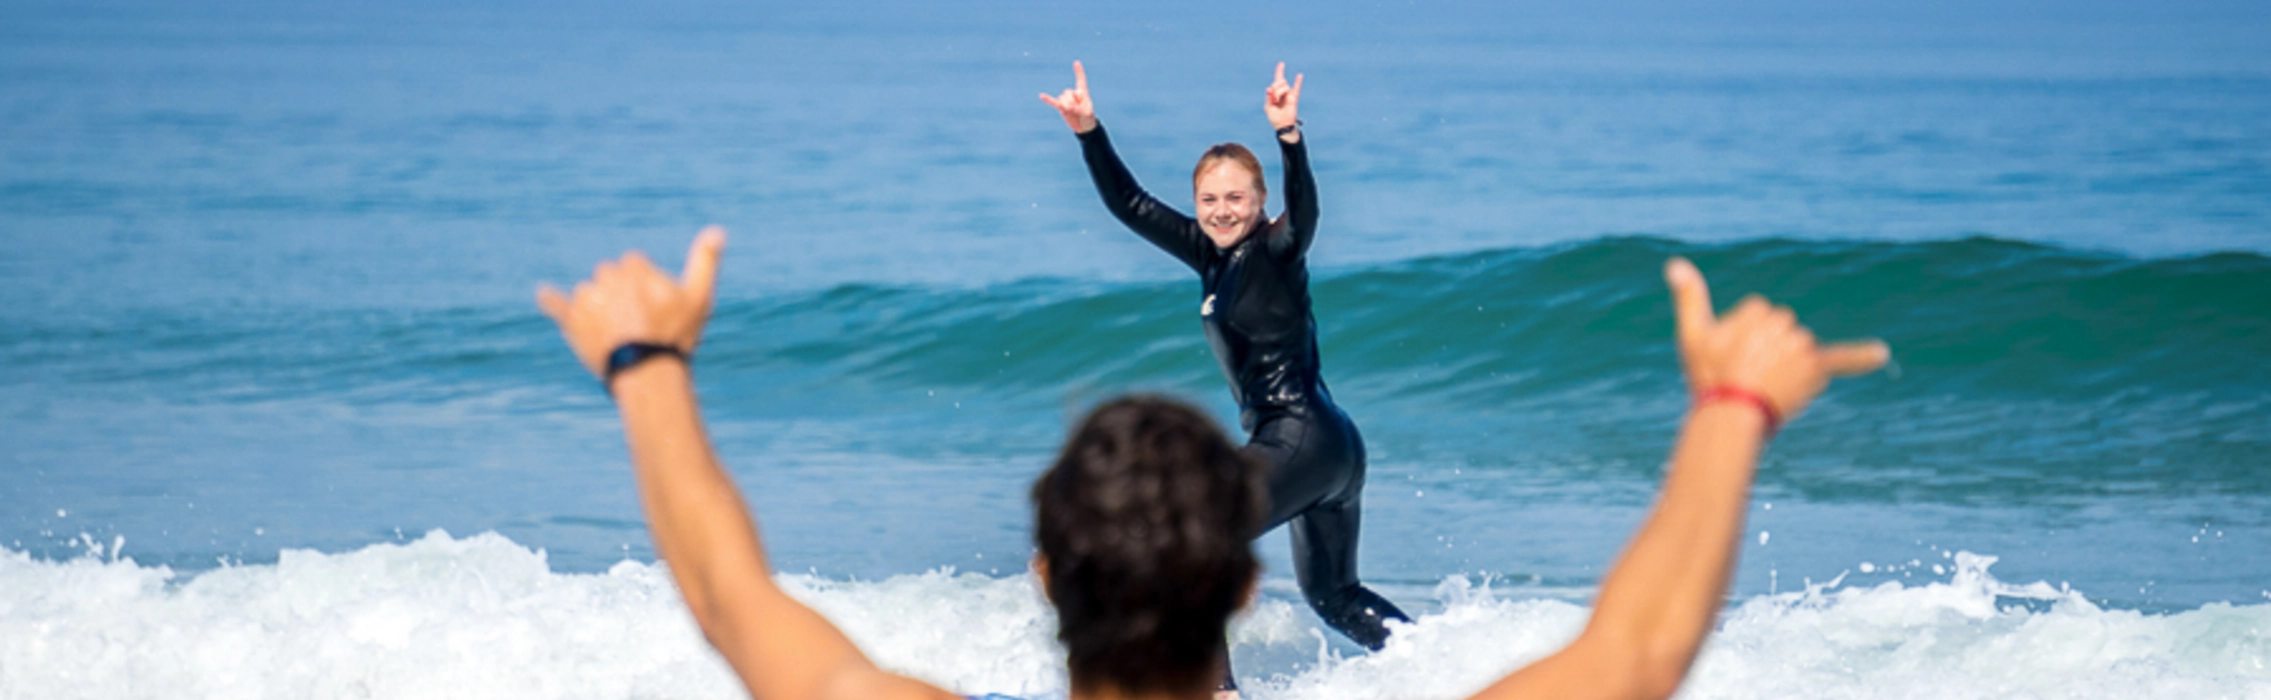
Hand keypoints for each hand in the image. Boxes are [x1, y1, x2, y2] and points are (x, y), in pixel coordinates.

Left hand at [538, 227, 724, 377]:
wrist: (646, 370)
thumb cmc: (675, 334)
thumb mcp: (699, 297)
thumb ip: (705, 261)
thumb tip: (718, 230)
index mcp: (633, 267)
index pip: (634, 265)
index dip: (646, 285)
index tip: (655, 306)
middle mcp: (606, 277)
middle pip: (610, 276)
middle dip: (621, 293)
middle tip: (637, 321)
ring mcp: (587, 299)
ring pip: (591, 293)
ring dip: (599, 306)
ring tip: (617, 333)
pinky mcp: (572, 321)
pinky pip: (556, 305)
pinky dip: (550, 300)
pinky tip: (543, 295)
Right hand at [1038, 60, 1097, 132]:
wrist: (1084, 127)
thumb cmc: (1088, 118)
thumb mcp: (1086, 113)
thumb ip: (1077, 108)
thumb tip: (1067, 107)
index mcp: (1082, 93)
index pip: (1080, 80)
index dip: (1079, 72)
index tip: (1076, 62)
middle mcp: (1074, 94)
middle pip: (1068, 92)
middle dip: (1072, 102)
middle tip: (1078, 110)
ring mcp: (1066, 100)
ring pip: (1062, 98)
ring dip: (1067, 106)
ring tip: (1073, 112)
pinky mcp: (1061, 107)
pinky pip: (1053, 102)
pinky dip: (1048, 99)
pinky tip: (1041, 96)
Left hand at [1264, 62, 1302, 133]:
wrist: (1283, 125)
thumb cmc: (1275, 118)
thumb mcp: (1268, 107)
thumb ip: (1269, 98)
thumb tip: (1269, 88)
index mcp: (1275, 94)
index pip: (1277, 81)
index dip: (1279, 72)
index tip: (1281, 64)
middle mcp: (1282, 92)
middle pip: (1278, 82)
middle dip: (1275, 88)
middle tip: (1273, 98)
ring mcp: (1288, 95)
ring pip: (1284, 85)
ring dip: (1279, 92)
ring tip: (1277, 101)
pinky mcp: (1293, 98)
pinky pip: (1297, 89)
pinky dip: (1298, 82)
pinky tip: (1299, 75)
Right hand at [1665, 257, 1886, 421]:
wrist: (1731, 414)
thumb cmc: (1708, 374)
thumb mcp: (1692, 334)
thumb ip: (1689, 296)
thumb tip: (1675, 263)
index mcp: (1758, 311)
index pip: (1758, 318)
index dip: (1743, 339)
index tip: (1730, 357)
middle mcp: (1785, 323)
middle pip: (1780, 332)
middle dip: (1766, 350)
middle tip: (1746, 373)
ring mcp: (1801, 346)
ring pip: (1798, 348)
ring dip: (1785, 364)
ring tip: (1765, 384)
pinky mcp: (1815, 369)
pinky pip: (1842, 359)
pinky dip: (1861, 357)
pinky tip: (1881, 354)